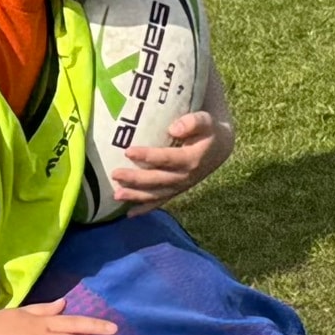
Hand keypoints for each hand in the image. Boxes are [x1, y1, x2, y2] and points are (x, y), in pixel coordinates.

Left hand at [112, 111, 234, 214]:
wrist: (219, 147)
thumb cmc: (208, 130)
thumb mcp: (205, 121)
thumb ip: (193, 122)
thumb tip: (173, 128)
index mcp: (192, 159)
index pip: (168, 158)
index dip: (148, 156)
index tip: (128, 151)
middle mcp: (186, 176)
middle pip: (158, 179)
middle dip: (136, 178)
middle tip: (115, 174)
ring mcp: (180, 186)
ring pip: (157, 194)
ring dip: (136, 196)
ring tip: (116, 195)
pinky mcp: (176, 190)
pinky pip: (160, 202)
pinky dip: (145, 208)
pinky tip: (129, 214)